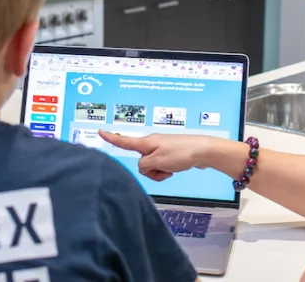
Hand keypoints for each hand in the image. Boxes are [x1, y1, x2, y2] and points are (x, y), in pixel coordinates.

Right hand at [98, 130, 217, 180]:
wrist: (203, 151)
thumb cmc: (182, 153)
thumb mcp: (158, 162)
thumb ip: (144, 166)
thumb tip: (145, 168)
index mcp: (147, 143)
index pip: (125, 141)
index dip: (111, 138)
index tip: (100, 131)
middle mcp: (152, 144)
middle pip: (141, 161)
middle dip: (149, 170)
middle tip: (163, 170)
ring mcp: (162, 149)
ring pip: (151, 166)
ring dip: (159, 172)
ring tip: (171, 169)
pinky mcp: (170, 154)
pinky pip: (161, 166)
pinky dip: (166, 171)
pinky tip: (175, 170)